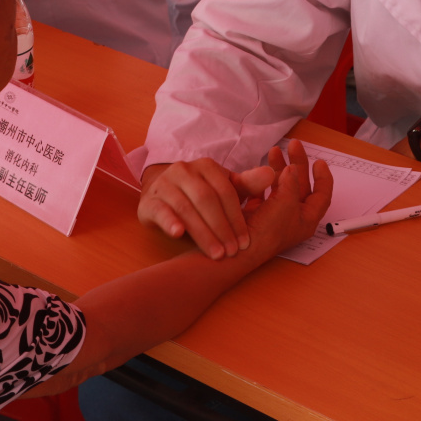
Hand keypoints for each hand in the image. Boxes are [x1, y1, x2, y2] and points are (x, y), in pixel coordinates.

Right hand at [139, 159, 276, 259]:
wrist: (163, 192)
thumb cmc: (201, 193)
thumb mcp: (225, 188)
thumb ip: (248, 183)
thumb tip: (271, 173)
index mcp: (206, 166)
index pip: (226, 191)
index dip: (236, 218)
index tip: (245, 242)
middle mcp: (184, 170)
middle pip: (206, 200)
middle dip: (221, 228)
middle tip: (232, 253)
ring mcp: (164, 184)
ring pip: (185, 208)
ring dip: (202, 233)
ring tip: (216, 254)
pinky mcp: (149, 201)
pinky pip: (161, 211)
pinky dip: (170, 222)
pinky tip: (178, 234)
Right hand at [242, 140, 333, 256]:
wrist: (238, 247)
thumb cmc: (268, 231)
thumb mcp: (286, 202)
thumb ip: (291, 183)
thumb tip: (291, 169)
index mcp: (306, 219)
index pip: (322, 195)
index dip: (323, 178)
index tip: (319, 161)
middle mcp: (293, 217)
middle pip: (300, 185)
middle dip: (297, 164)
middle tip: (293, 145)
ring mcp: (275, 215)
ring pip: (282, 186)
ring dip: (279, 168)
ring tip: (273, 151)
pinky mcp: (258, 213)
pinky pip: (264, 191)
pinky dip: (263, 179)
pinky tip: (259, 169)